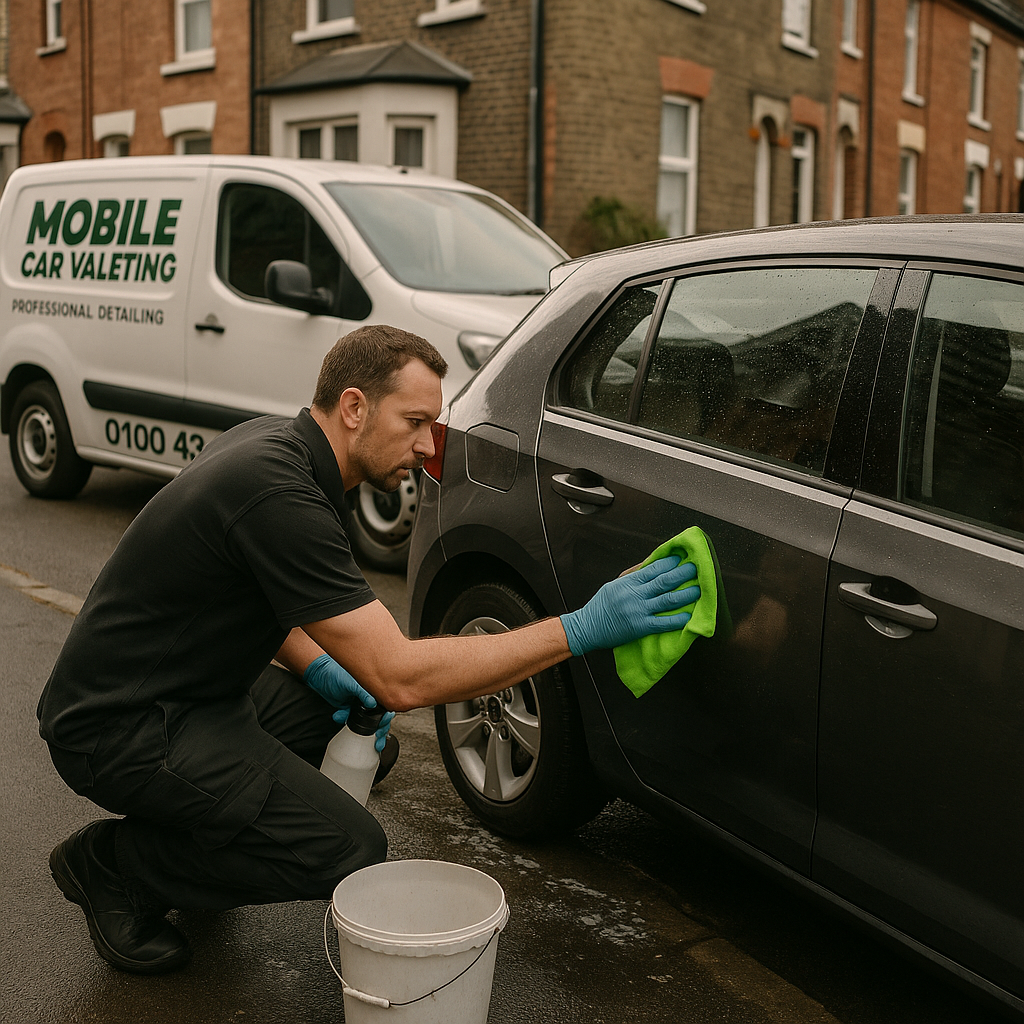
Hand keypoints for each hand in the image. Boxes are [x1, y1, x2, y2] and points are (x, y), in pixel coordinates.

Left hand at [302, 655, 394, 751]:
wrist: (319, 675)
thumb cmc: (336, 673)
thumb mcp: (350, 682)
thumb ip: (363, 693)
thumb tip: (373, 703)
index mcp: (373, 690)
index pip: (385, 706)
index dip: (385, 718)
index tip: (382, 727)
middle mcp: (368, 697)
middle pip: (378, 717)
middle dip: (379, 730)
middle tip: (377, 741)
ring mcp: (358, 704)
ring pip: (365, 721)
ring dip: (362, 730)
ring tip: (358, 735)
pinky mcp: (348, 708)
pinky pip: (350, 719)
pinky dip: (344, 720)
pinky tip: (338, 715)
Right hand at [560, 556, 700, 655]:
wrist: (587, 627)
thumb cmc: (601, 606)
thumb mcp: (614, 585)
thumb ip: (632, 576)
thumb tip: (649, 566)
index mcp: (628, 582)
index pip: (653, 569)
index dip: (669, 563)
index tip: (681, 559)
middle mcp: (635, 594)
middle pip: (663, 581)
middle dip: (681, 574)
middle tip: (695, 569)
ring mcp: (638, 611)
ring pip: (666, 599)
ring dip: (685, 594)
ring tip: (698, 590)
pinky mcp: (640, 627)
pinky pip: (662, 622)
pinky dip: (676, 619)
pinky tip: (688, 616)